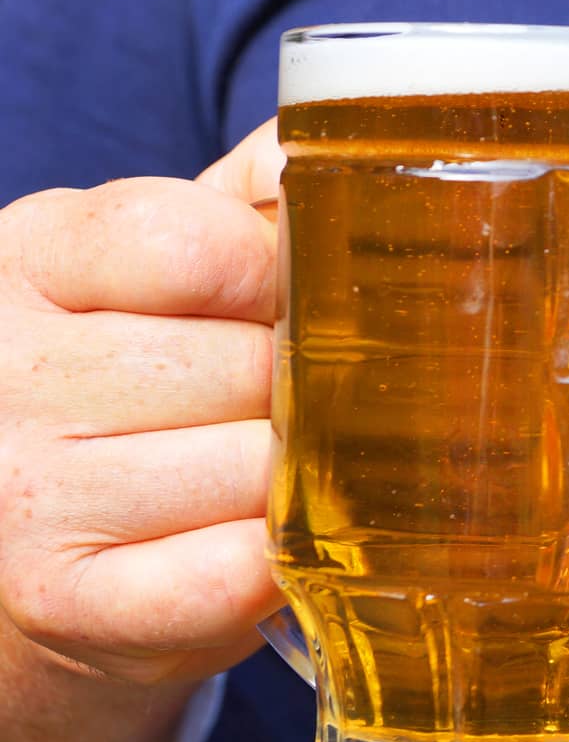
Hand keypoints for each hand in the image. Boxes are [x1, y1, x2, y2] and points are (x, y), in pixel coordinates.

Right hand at [0, 122, 284, 685]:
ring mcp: (26, 497)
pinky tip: (266, 543)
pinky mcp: (70, 602)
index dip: (279, 278)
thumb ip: (245, 198)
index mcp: (27, 257)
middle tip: (300, 407)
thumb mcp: (149, 268)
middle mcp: (5, 372)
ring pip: (260, 466)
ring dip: (301, 476)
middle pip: (248, 363)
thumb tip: (360, 139)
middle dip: (304, 388)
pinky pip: (237, 569)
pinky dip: (279, 559)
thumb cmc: (124, 388)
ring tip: (281, 475)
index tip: (286, 306)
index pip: (195, 243)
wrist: (36, 560)